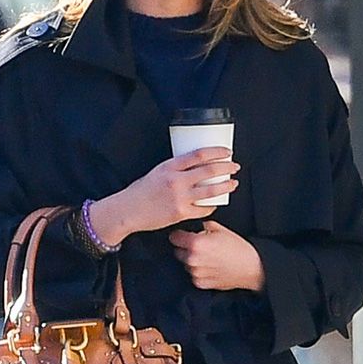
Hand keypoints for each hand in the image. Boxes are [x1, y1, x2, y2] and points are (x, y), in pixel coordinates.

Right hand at [89, 147, 238, 243]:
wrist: (128, 210)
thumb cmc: (139, 191)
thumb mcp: (156, 172)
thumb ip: (175, 170)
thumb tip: (195, 168)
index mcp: (169, 167)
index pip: (199, 155)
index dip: (216, 151)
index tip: (226, 151)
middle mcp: (176, 181)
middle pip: (209, 170)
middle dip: (226, 167)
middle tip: (234, 166)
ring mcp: (180, 198)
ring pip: (211, 190)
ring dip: (226, 186)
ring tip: (233, 183)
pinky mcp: (181, 213)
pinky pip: (204, 209)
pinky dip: (212, 205)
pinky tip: (216, 203)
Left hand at [168, 221, 264, 291]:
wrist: (253, 267)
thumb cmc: (239, 248)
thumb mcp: (220, 229)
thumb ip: (203, 226)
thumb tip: (197, 227)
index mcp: (195, 243)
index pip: (174, 238)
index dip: (179, 236)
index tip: (182, 236)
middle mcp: (192, 259)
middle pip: (178, 252)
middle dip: (186, 248)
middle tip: (201, 247)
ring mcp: (196, 273)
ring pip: (186, 264)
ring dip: (193, 261)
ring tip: (209, 258)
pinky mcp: (201, 283)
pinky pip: (194, 275)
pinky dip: (200, 272)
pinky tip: (211, 268)